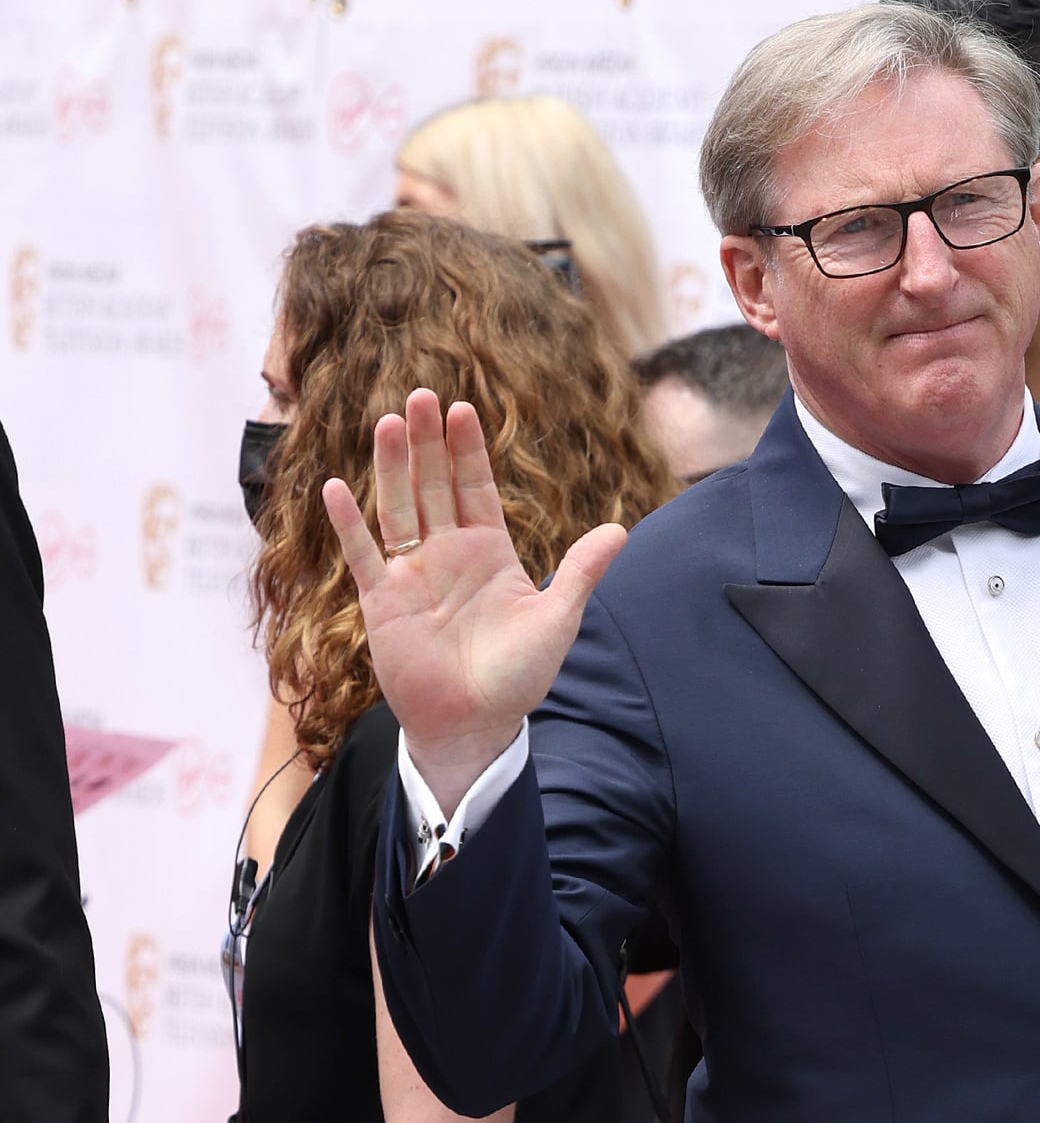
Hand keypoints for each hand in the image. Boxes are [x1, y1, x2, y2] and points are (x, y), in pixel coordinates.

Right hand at [322, 392, 627, 813]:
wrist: (476, 727)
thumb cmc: (517, 679)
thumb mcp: (557, 621)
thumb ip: (581, 572)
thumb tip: (621, 530)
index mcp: (488, 552)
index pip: (475, 488)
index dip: (467, 450)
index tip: (462, 409)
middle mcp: (447, 555)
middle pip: (433, 486)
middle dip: (428, 443)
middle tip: (421, 395)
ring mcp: (413, 575)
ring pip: (398, 508)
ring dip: (393, 467)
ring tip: (390, 422)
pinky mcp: (383, 602)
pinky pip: (363, 556)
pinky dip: (348, 525)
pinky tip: (335, 487)